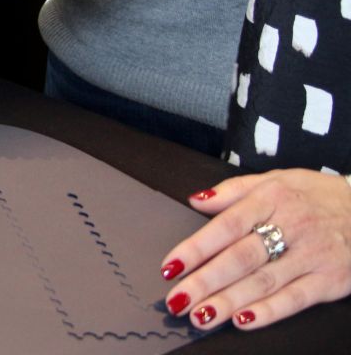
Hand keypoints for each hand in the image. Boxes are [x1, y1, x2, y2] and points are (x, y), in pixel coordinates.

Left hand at [160, 169, 350, 330]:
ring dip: (229, 301)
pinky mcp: (330, 280)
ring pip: (264, 281)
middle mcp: (290, 226)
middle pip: (240, 258)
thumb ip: (233, 190)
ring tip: (201, 315)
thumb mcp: (276, 180)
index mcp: (271, 199)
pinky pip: (296, 298)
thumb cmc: (316, 195)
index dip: (195, 248)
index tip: (170, 266)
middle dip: (205, 281)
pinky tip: (244, 320)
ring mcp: (312, 255)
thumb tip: (195, 199)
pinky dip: (269, 311)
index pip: (225, 226)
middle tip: (177, 300)